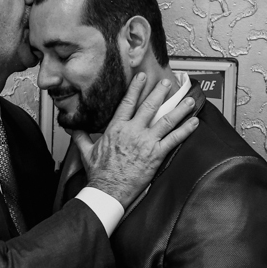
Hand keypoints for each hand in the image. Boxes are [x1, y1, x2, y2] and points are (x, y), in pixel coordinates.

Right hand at [75, 72, 197, 208]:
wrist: (108, 190)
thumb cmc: (99, 173)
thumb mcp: (86, 152)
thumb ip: (81, 137)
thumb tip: (73, 128)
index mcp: (116, 128)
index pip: (128, 102)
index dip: (136, 88)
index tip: (142, 77)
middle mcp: (133, 131)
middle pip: (149, 106)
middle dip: (160, 92)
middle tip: (167, 83)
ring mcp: (146, 142)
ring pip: (166, 120)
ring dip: (179, 109)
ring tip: (189, 100)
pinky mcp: (156, 155)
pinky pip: (174, 139)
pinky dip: (186, 130)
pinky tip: (194, 122)